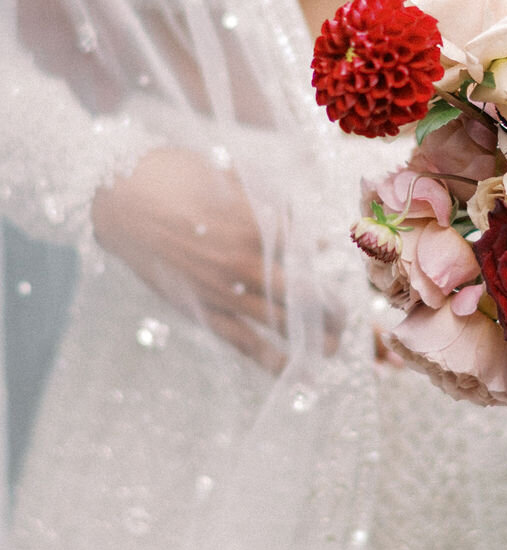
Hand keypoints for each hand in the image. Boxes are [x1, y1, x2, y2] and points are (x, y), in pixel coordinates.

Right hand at [92, 146, 338, 372]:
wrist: (118, 197)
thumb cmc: (177, 177)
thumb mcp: (234, 179)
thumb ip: (278, 207)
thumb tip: (315, 235)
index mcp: (258, 224)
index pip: (308, 256)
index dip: (325, 269)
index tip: (338, 280)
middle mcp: (245, 261)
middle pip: (303, 294)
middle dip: (328, 311)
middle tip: (344, 320)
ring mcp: (222, 288)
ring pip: (278, 321)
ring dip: (310, 339)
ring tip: (331, 350)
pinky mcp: (199, 308)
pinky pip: (240, 340)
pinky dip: (268, 358)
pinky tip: (290, 372)